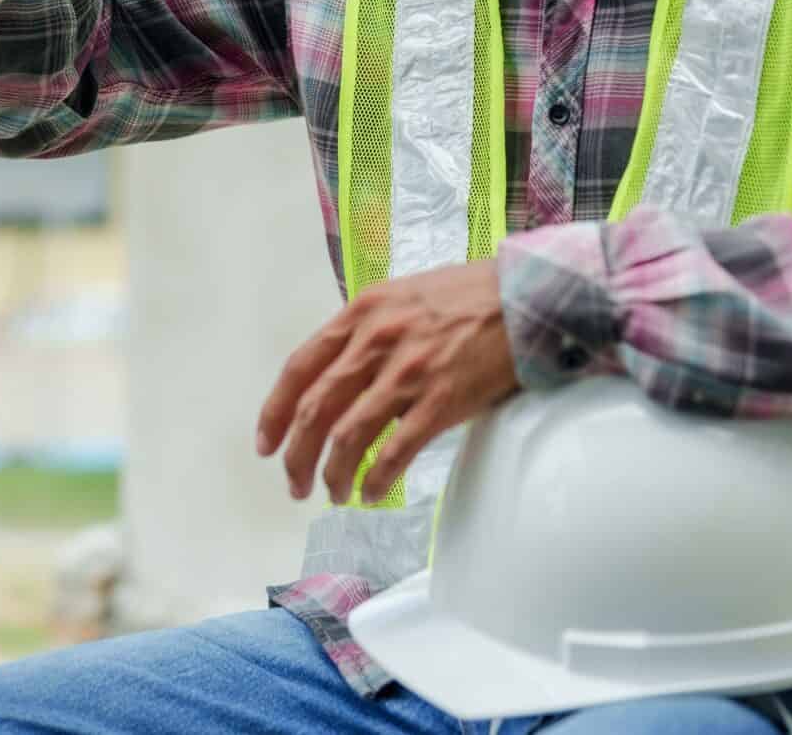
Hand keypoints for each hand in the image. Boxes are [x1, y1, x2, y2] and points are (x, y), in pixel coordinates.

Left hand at [253, 258, 520, 504]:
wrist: (525, 297)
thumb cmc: (466, 297)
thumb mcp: (400, 297)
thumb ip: (365, 330)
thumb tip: (337, 373)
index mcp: (360, 313)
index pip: (300, 368)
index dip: (276, 412)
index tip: (266, 444)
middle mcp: (375, 341)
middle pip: (316, 409)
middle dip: (297, 455)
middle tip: (295, 483)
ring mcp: (406, 372)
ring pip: (347, 435)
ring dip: (332, 473)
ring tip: (332, 494)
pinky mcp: (439, 400)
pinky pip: (394, 451)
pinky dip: (375, 478)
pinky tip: (372, 492)